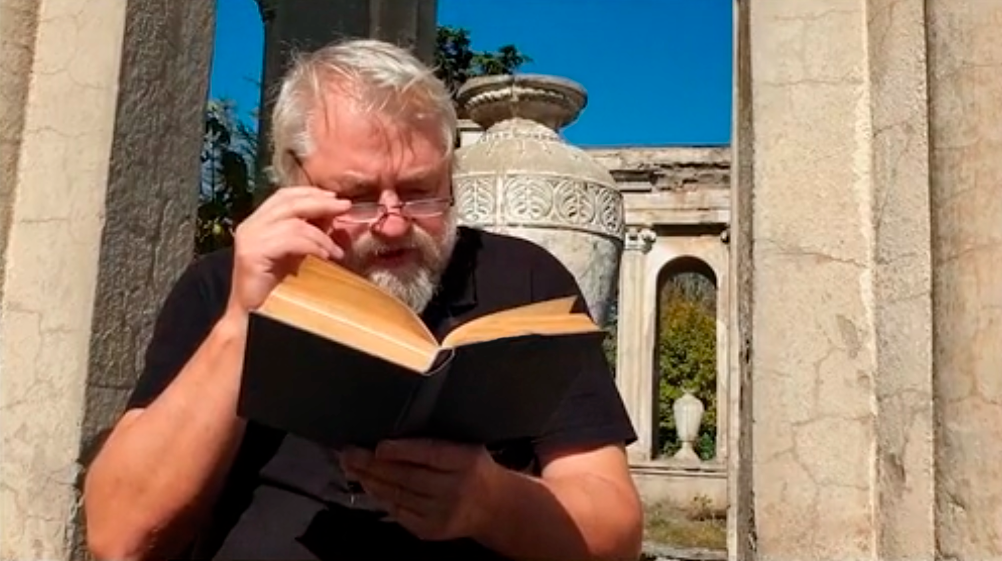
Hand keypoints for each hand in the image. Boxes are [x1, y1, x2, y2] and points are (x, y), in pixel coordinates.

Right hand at [227, 186, 350, 313]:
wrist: (254, 316)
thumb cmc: (277, 288)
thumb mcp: (297, 253)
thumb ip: (308, 233)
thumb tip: (333, 217)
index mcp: (258, 222)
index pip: (285, 195)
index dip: (311, 193)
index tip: (336, 198)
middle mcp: (250, 225)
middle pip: (289, 202)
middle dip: (320, 203)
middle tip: (344, 207)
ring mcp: (249, 238)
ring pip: (293, 222)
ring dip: (321, 234)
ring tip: (336, 250)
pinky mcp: (252, 254)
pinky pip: (291, 240)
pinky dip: (313, 246)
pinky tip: (326, 256)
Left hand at [340, 439, 499, 540]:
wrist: (494, 507)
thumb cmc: (474, 469)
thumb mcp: (465, 447)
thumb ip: (436, 442)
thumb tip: (392, 435)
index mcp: (465, 460)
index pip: (430, 454)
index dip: (401, 450)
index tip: (377, 446)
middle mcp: (454, 488)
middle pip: (408, 476)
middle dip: (373, 465)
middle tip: (350, 453)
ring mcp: (441, 513)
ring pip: (398, 495)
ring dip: (371, 480)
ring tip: (351, 467)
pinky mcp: (430, 529)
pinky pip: (399, 512)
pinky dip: (381, 497)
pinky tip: (368, 485)